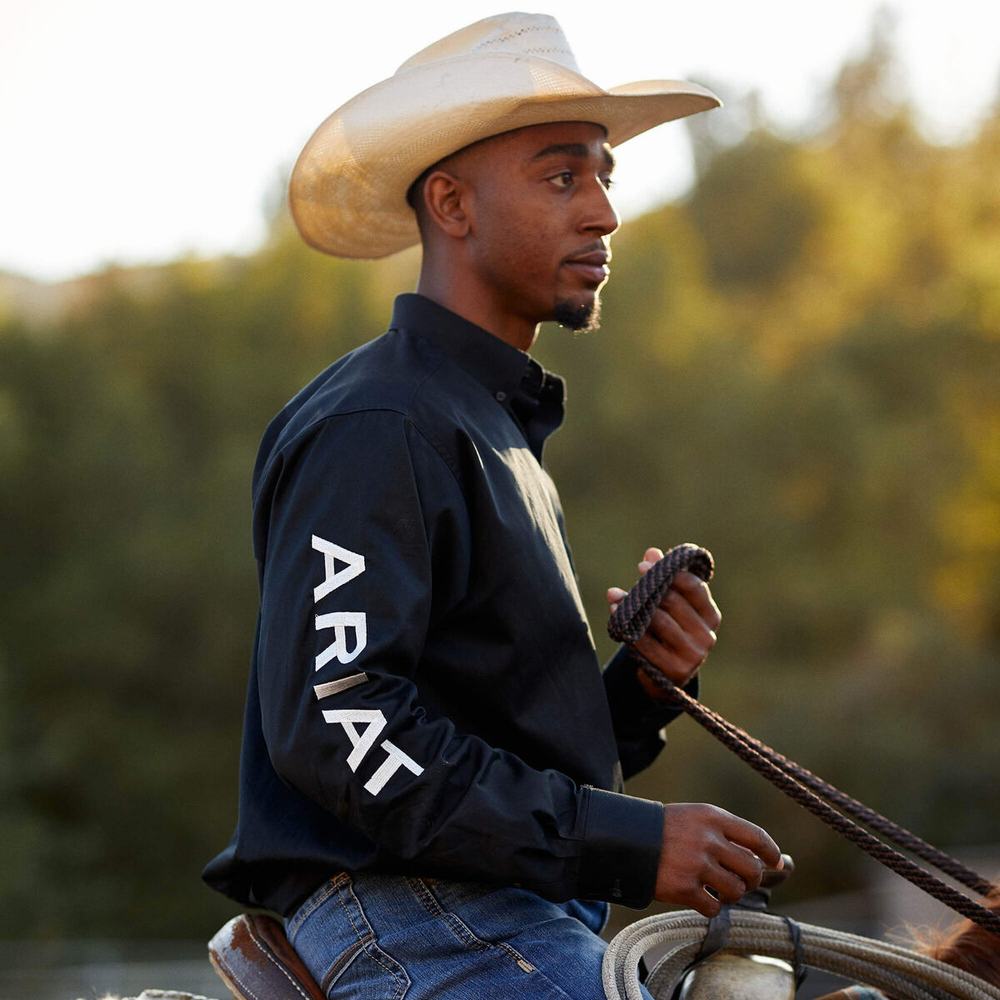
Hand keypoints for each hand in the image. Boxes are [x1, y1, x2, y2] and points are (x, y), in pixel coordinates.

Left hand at [606, 547, 721, 693]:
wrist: (666, 676)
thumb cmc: (668, 632)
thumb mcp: (669, 607)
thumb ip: (664, 579)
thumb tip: (652, 553)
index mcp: (711, 616)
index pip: (694, 587)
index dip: (670, 573)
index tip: (644, 565)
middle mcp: (707, 636)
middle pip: (673, 602)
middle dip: (646, 588)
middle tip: (627, 579)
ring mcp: (693, 655)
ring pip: (658, 621)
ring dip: (633, 607)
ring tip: (614, 597)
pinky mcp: (675, 670)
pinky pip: (647, 643)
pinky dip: (630, 628)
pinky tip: (616, 618)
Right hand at [655, 803, 781, 916]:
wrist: (626, 838)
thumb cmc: (666, 829)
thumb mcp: (696, 818)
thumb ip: (729, 834)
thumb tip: (774, 862)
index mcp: (712, 817)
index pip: (757, 837)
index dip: (771, 854)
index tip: (776, 864)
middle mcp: (708, 839)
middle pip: (751, 869)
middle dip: (750, 879)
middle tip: (739, 880)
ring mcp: (696, 865)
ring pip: (736, 890)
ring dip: (730, 894)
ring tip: (717, 889)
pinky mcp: (683, 888)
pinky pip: (713, 907)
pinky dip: (710, 906)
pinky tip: (699, 897)